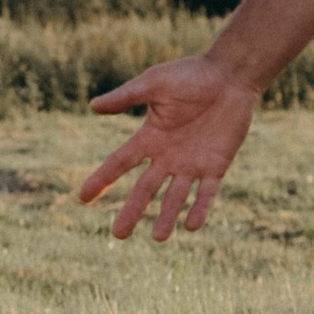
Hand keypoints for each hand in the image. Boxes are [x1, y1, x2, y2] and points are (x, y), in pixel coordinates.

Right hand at [78, 53, 258, 240]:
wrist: (230, 76)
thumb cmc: (191, 75)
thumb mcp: (154, 84)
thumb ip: (126, 97)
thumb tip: (93, 107)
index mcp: (150, 137)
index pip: (120, 162)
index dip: (102, 180)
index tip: (83, 198)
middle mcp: (167, 156)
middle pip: (145, 189)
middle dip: (132, 211)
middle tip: (118, 235)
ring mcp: (191, 164)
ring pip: (175, 196)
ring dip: (166, 216)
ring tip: (159, 238)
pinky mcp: (215, 166)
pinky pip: (206, 192)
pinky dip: (200, 208)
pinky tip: (191, 225)